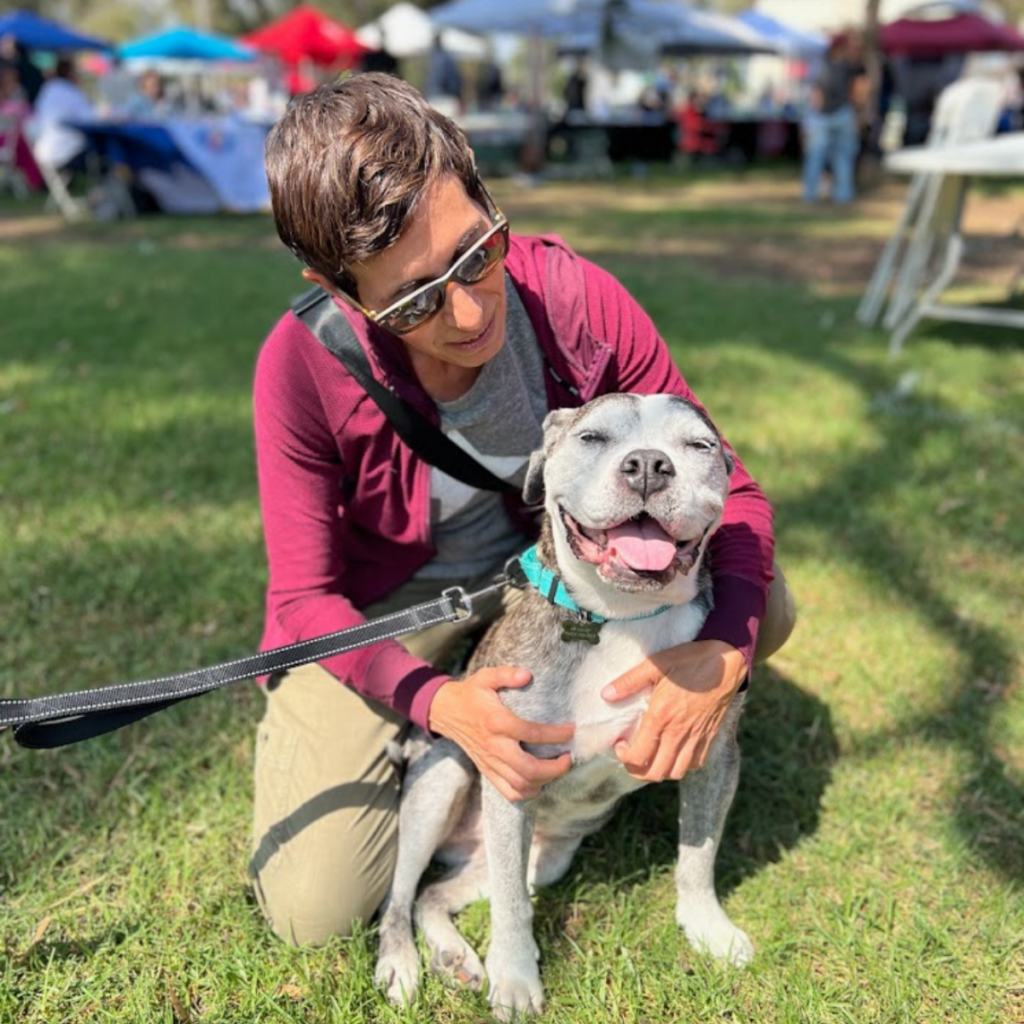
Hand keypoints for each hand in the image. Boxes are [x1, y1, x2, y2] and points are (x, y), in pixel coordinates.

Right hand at [428, 667, 573, 802]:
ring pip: (520, 785)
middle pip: (528, 769)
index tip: (571, 730)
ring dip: (544, 781)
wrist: (446, 712)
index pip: (531, 733)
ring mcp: (490, 762)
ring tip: (557, 768)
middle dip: (555, 768)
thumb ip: (506, 674)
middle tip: (568, 757)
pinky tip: (539, 782)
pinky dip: (527, 793)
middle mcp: (494, 746)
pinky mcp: (487, 771)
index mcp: (497, 722)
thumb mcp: (486, 678)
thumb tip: (527, 675)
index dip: (556, 734)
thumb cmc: (471, 694)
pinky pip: (508, 792)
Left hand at [602, 640, 745, 782]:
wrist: (727, 662)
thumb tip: (606, 694)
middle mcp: (679, 733)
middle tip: (630, 754)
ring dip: (659, 771)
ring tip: (650, 755)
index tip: (620, 744)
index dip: (624, 757)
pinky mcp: (710, 736)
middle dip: (637, 770)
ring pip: (676, 772)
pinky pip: (695, 763)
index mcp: (661, 717)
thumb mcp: (656, 664)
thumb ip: (629, 681)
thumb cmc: (690, 660)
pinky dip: (682, 764)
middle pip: (655, 772)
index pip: (638, 756)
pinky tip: (674, 751)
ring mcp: (696, 737)